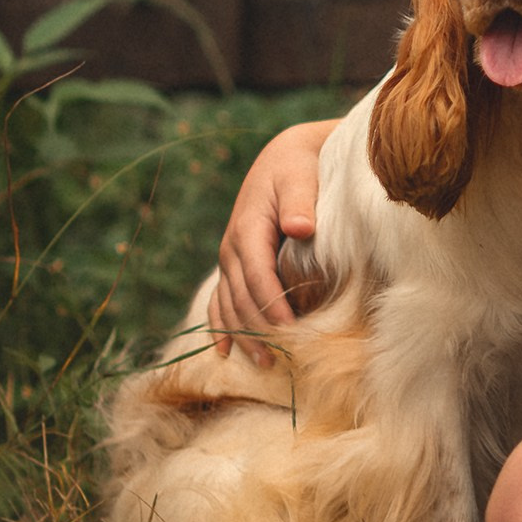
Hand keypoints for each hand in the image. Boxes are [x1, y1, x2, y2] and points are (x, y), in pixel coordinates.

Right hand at [211, 119, 336, 367]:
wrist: (284, 159)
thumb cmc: (298, 168)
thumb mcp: (300, 176)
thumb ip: (301, 201)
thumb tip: (300, 228)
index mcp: (248, 227)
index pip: (256, 274)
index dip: (271, 303)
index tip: (290, 328)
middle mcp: (232, 247)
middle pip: (241, 297)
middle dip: (259, 329)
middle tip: (283, 358)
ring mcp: (229, 259)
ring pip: (229, 305)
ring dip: (243, 335)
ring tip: (266, 362)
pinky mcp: (233, 265)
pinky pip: (220, 300)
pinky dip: (221, 327)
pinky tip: (224, 353)